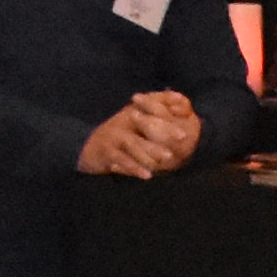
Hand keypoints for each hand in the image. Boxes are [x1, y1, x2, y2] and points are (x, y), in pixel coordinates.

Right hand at [74, 89, 202, 179]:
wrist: (88, 148)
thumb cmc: (118, 135)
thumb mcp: (136, 120)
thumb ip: (157, 107)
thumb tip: (181, 101)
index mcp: (132, 111)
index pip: (153, 107)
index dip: (170, 110)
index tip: (188, 115)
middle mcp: (122, 121)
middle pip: (146, 124)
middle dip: (166, 131)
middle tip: (184, 138)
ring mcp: (113, 136)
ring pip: (133, 144)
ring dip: (151, 151)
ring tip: (167, 157)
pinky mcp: (105, 152)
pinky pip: (121, 160)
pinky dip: (133, 168)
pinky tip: (147, 175)